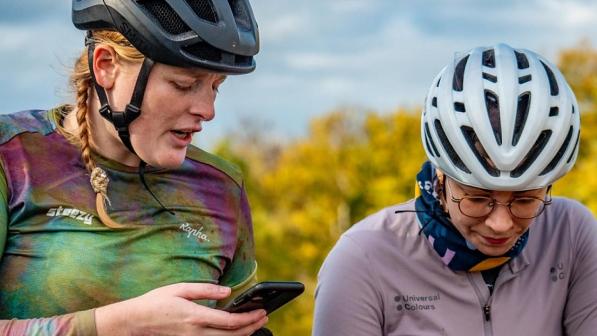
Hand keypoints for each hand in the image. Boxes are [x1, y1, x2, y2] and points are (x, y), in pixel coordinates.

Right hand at [95, 283, 267, 335]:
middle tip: (265, 317)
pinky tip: (235, 331)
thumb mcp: (179, 289)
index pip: (229, 322)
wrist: (134, 322)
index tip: (261, 311)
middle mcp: (196, 332)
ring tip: (255, 323)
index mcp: (195, 316)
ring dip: (243, 334)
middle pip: (232, 335)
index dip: (249, 318)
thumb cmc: (155, 302)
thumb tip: (227, 292)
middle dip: (251, 327)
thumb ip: (205, 289)